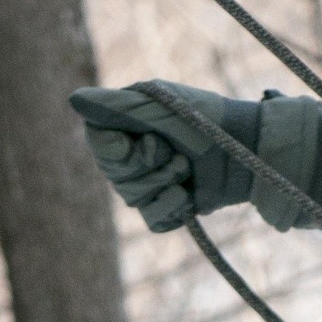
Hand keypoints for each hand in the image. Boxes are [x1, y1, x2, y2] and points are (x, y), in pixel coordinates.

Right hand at [69, 82, 321, 231]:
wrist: (248, 151)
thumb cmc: (206, 119)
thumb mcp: (159, 106)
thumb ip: (115, 105)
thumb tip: (73, 100)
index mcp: (126, 124)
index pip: (99, 145)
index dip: (121, 150)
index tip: (151, 140)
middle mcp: (133, 153)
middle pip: (115, 176)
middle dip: (147, 168)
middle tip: (176, 154)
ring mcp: (150, 182)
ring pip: (133, 199)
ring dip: (163, 185)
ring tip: (187, 169)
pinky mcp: (170, 207)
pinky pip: (154, 221)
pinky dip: (172, 209)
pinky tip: (188, 196)